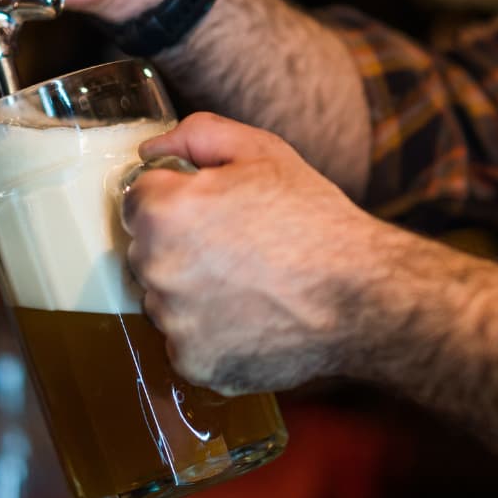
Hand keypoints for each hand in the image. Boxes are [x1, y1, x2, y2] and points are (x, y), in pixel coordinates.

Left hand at [122, 112, 377, 394]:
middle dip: (178, 244)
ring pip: (164, 298)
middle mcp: (157, 269)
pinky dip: (209, 331)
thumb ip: (196, 135)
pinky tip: (249, 315)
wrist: (360, 296)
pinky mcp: (194, 362)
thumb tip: (151, 151)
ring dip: (190, 290)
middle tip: (233, 245)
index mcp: (165, 212)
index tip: (208, 210)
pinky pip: (186, 340)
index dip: (175, 199)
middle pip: (146, 251)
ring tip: (246, 283)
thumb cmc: (312, 219)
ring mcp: (174, 322)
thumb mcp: (261, 151)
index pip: (137, 200)